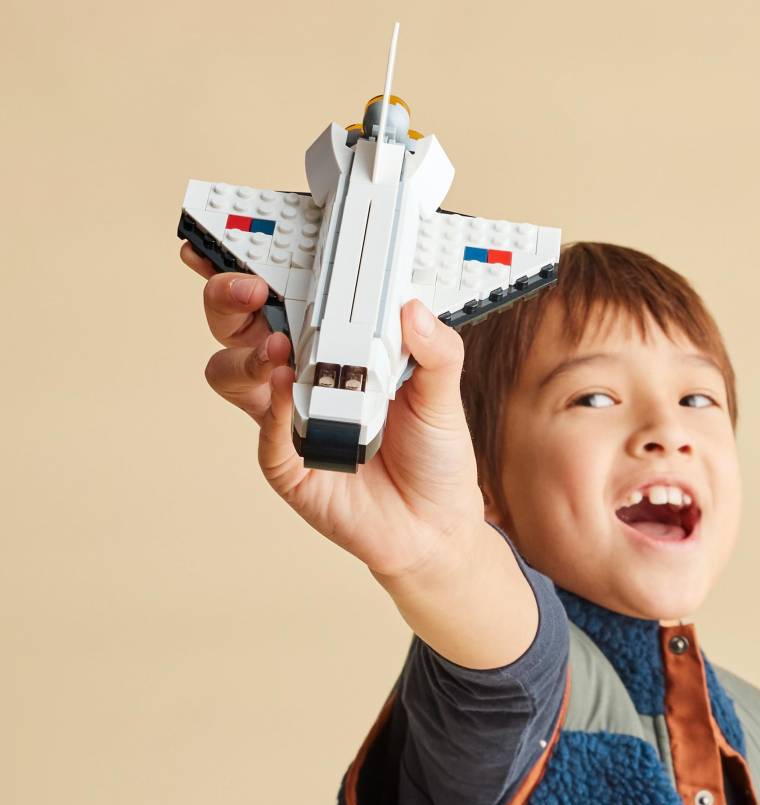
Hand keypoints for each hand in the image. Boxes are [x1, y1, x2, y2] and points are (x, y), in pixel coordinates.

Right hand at [180, 242, 485, 580]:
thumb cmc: (433, 452)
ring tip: (279, 348)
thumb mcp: (443, 392)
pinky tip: (287, 389)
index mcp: (334, 347)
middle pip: (239, 325)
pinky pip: (264, 430)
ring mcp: (286, 418)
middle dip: (228, 296)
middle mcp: (301, 376)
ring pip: (231, 373)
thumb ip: (434, 350)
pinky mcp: (287, 463)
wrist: (435, 525)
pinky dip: (270, 406)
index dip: (257, 266)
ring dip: (245, 352)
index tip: (238, 236)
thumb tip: (413, 306)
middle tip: (245, 285)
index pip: (286, 296)